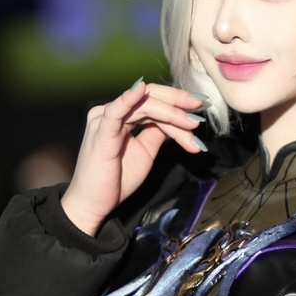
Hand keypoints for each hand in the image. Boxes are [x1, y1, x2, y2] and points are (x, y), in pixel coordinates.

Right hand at [60, 81, 205, 235]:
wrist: (95, 204)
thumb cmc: (117, 180)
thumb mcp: (145, 152)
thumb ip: (157, 132)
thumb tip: (179, 120)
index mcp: (122, 116)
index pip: (153, 103)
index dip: (177, 105)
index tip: (198, 112)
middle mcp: (111, 112)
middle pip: (150, 98)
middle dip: (178, 103)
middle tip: (200, 108)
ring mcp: (104, 120)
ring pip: (143, 106)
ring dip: (171, 114)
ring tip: (191, 125)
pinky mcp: (100, 131)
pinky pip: (116, 111)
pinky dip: (129, 99)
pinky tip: (141, 90)